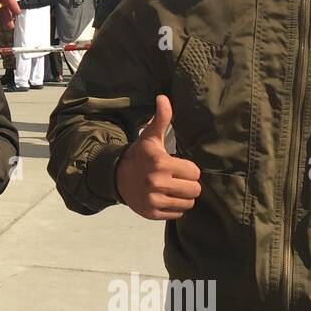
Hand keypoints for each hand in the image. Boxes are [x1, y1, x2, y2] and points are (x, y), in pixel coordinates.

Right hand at [114, 94, 201, 219]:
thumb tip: (163, 97)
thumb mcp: (150, 138)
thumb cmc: (140, 156)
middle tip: (177, 179)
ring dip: (183, 197)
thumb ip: (161, 119)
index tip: (178, 166)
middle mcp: (156, 182)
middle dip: (189, 184)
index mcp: (160, 162)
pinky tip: (164, 198)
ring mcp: (153, 199)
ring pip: (188, 203)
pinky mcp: (151, 213)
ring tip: (172, 189)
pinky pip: (177, 214)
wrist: (116, 177)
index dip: (189, 169)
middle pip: (194, 190)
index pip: (194, 172)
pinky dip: (174, 207)